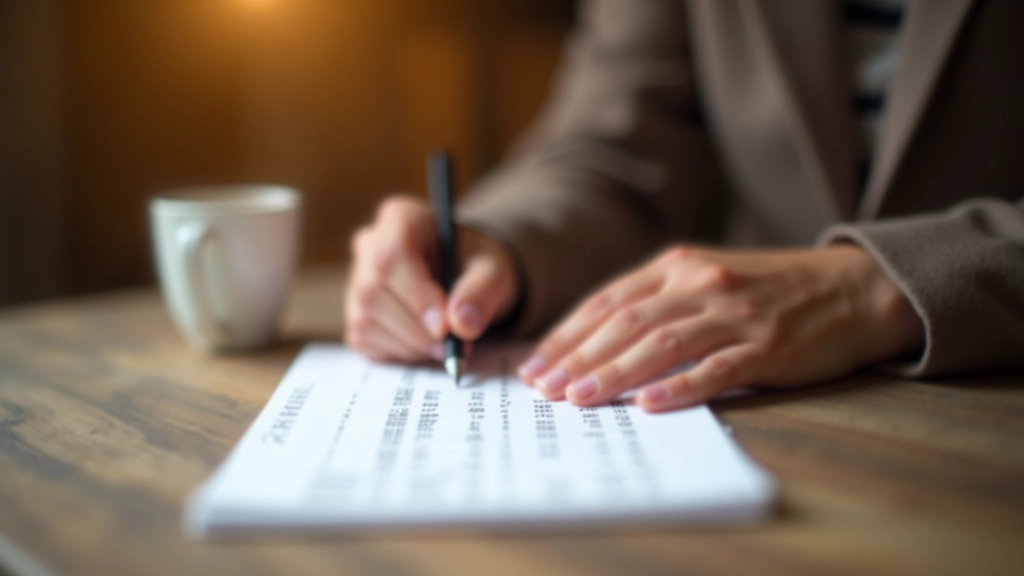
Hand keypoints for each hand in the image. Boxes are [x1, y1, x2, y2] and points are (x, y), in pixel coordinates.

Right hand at [345, 196, 518, 362]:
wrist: (466, 280)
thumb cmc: (477, 266)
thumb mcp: (494, 271)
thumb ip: (482, 292)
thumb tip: (462, 324)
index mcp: (402, 218)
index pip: (393, 255)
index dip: (416, 296)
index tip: (445, 327)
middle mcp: (370, 245)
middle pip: (373, 292)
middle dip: (416, 330)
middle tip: (454, 349)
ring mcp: (357, 280)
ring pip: (365, 321)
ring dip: (410, 346)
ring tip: (446, 346)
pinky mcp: (356, 312)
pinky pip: (365, 341)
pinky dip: (399, 353)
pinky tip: (425, 344)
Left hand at [517, 245, 923, 411]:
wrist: (854, 286)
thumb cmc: (770, 288)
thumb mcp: (707, 277)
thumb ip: (657, 301)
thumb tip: (595, 343)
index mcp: (678, 265)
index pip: (608, 302)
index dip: (568, 335)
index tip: (535, 366)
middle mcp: (702, 283)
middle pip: (626, 322)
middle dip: (578, 357)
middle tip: (543, 389)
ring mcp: (737, 314)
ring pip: (662, 344)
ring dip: (615, 373)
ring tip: (579, 398)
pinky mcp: (770, 347)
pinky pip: (717, 368)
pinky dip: (679, 387)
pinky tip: (648, 405)